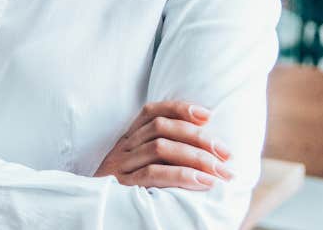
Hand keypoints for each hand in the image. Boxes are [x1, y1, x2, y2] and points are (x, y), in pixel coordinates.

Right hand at [94, 101, 232, 189]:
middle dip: (198, 137)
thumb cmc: (127, 194)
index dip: (179, 108)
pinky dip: (182, 175)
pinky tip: (204, 182)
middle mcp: (123, 149)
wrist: (96, 213)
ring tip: (221, 172)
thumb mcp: (140, 168)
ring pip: (160, 148)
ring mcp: (120, 166)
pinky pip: (153, 174)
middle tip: (226, 154)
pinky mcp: (122, 186)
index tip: (208, 115)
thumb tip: (207, 150)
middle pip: (161, 128)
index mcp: (128, 140)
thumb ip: (164, 155)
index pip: (151, 112)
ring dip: (196, 157)